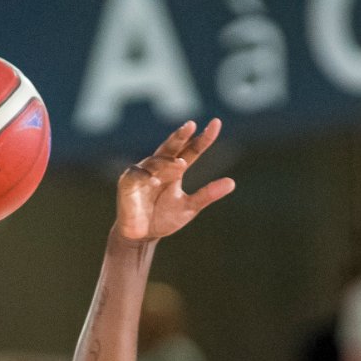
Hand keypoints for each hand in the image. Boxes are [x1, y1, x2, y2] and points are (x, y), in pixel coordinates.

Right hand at [116, 120, 234, 241]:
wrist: (141, 236)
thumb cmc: (164, 218)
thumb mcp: (190, 207)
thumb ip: (207, 194)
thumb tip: (232, 182)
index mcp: (175, 169)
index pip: (191, 150)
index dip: (203, 138)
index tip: (216, 123)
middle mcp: (160, 166)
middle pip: (172, 147)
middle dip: (181, 136)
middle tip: (192, 125)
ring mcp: (143, 172)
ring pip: (156, 161)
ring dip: (168, 163)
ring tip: (181, 166)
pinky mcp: (128, 182)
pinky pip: (137, 175)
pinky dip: (145, 176)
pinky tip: (154, 180)